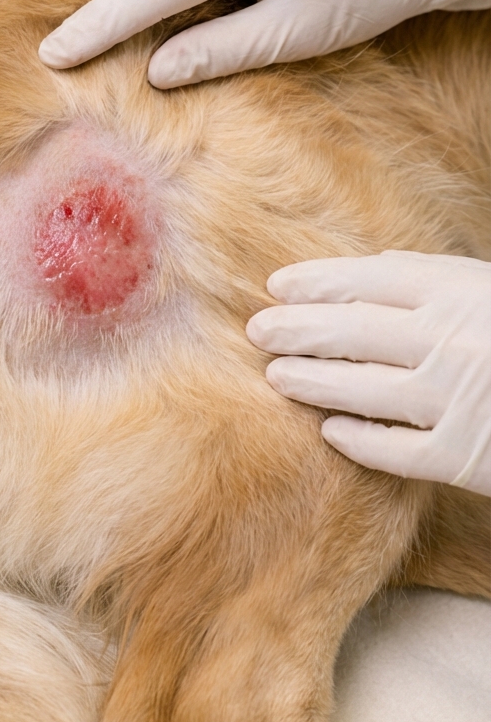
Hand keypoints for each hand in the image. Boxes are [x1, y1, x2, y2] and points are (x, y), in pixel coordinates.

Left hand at [246, 252, 490, 494]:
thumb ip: (439, 277)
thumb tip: (377, 263)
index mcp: (460, 294)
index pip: (370, 280)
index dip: (318, 282)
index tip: (278, 286)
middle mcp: (453, 343)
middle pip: (353, 330)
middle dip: (297, 329)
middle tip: (257, 331)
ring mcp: (456, 401)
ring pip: (362, 389)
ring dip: (311, 381)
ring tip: (275, 375)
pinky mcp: (463, 458)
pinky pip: (396, 452)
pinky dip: (359, 441)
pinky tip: (330, 431)